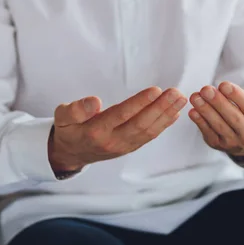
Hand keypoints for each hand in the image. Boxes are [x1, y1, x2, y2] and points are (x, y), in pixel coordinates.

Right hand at [49, 87, 186, 171]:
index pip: (121, 115)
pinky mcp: (129, 148)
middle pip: (140, 125)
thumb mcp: (63, 117)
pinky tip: (174, 114)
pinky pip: (149, 137)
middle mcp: (112, 141)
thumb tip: (94, 101)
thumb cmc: (68, 129)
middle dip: (160, 108)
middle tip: (176, 93)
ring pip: (148, 131)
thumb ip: (76, 109)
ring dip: (166, 115)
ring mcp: (123, 147)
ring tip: (180, 100)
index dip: (139, 103)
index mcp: (95, 132)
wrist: (71, 153)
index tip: (155, 90)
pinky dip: (163, 125)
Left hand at [188, 82, 243, 156]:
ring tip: (196, 97)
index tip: (224, 85)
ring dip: (205, 110)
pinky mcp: (217, 144)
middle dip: (217, 102)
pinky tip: (193, 110)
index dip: (237, 96)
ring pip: (218, 125)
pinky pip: (208, 132)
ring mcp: (232, 142)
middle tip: (206, 89)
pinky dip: (199, 121)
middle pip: (232, 117)